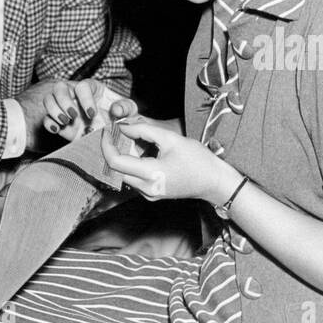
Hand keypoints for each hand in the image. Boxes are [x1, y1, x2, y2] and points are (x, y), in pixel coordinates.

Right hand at [33, 79, 130, 140]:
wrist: (110, 137)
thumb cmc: (120, 119)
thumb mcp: (129, 112)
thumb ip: (126, 107)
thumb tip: (116, 109)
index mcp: (92, 88)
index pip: (82, 86)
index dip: (85, 99)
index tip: (92, 113)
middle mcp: (75, 95)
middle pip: (59, 87)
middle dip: (64, 101)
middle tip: (73, 116)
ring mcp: (64, 108)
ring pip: (48, 99)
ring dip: (54, 110)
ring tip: (65, 121)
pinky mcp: (58, 122)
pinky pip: (46, 118)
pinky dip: (48, 123)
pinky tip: (57, 129)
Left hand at [101, 117, 239, 203]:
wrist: (215, 182)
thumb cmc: (198, 160)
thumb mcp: (171, 138)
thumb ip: (144, 130)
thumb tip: (122, 126)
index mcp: (150, 175)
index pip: (115, 161)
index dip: (107, 145)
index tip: (107, 131)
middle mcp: (146, 189)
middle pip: (117, 169)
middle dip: (114, 150)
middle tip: (118, 133)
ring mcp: (148, 195)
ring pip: (125, 174)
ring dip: (124, 157)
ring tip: (134, 141)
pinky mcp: (152, 195)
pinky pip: (135, 179)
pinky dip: (133, 165)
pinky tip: (143, 153)